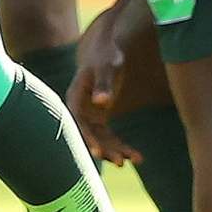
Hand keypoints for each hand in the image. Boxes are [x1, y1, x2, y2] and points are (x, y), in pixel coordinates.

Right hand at [68, 12, 140, 165]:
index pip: (78, 123)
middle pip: (89, 135)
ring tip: (135, 159)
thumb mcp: (106, 68)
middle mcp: (79, 110)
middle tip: (121, 162)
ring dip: (115, 150)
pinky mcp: (99, 118)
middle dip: (105, 150)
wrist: (106, 49)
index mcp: (75, 98)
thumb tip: (101, 102)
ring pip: (100, 139)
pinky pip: (108, 136)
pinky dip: (120, 145)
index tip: (98, 153)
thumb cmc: (104, 56)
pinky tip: (136, 155)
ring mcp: (89, 116)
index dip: (87, 138)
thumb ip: (103, 84)